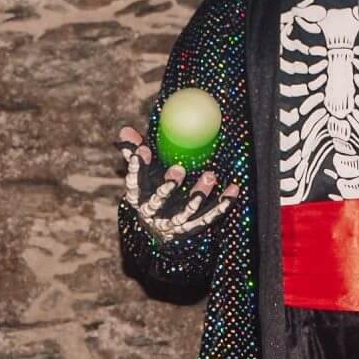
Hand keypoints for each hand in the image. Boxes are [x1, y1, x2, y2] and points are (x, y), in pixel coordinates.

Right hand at [116, 125, 238, 239]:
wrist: (158, 228)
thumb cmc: (151, 190)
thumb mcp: (143, 174)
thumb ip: (136, 153)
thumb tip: (126, 131)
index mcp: (138, 198)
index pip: (134, 182)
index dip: (137, 168)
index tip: (143, 150)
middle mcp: (152, 213)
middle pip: (159, 201)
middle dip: (168, 185)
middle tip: (179, 168)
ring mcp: (172, 223)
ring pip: (185, 212)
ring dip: (197, 195)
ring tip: (209, 176)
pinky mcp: (191, 228)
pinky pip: (208, 217)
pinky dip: (222, 205)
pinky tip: (233, 190)